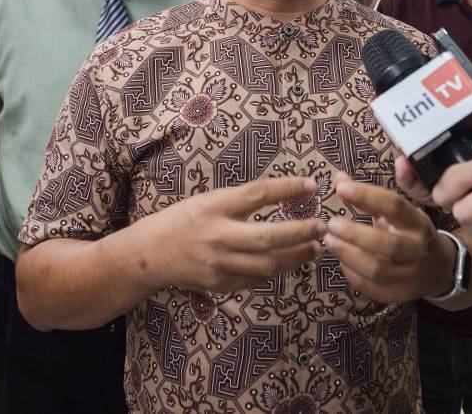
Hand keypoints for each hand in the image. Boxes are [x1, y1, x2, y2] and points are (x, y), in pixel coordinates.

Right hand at [151, 177, 326, 292]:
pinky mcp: (220, 284)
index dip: (287, 188)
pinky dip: (276, 269)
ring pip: (268, 264)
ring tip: (315, 246)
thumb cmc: (182, 220)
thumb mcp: (207, 200)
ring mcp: (218, 264)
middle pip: (269, 236)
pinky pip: (256, 279)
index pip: (258, 194)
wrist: (148, 255)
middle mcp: (217, 236)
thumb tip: (281, 194)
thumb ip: (239, 201)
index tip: (312, 185)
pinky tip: (289, 261)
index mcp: (214, 207)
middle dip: (302, 232)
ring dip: (297, 256)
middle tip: (323, 225)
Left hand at [324, 172, 447, 303]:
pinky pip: (369, 286)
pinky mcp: (397, 294)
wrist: (437, 269)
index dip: (366, 196)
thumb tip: (339, 178)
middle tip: (331, 224)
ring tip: (329, 241)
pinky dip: (350, 272)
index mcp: (417, 222)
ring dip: (348, 254)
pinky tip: (341, 259)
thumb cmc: (410, 232)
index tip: (340, 188)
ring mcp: (409, 275)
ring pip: (377, 269)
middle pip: (388, 245)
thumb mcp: (399, 211)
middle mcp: (417, 249)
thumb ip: (370, 195)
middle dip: (355, 234)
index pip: (393, 206)